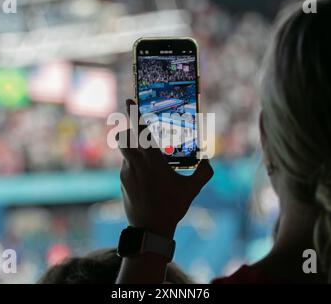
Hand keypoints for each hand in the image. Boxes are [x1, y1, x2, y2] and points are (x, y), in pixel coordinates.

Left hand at [118, 99, 213, 238]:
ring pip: (124, 151)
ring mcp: (126, 172)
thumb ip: (204, 172)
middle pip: (123, 136)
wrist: (149, 229)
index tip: (129, 100)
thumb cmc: (172, 207)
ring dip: (132, 147)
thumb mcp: (192, 189)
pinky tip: (146, 177)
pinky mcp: (122, 181)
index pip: (140, 130)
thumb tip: (208, 160)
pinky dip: (134, 163)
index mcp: (153, 160)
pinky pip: (126, 165)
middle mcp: (136, 163)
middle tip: (135, 125)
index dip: (134, 113)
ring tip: (145, 156)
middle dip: (127, 127)